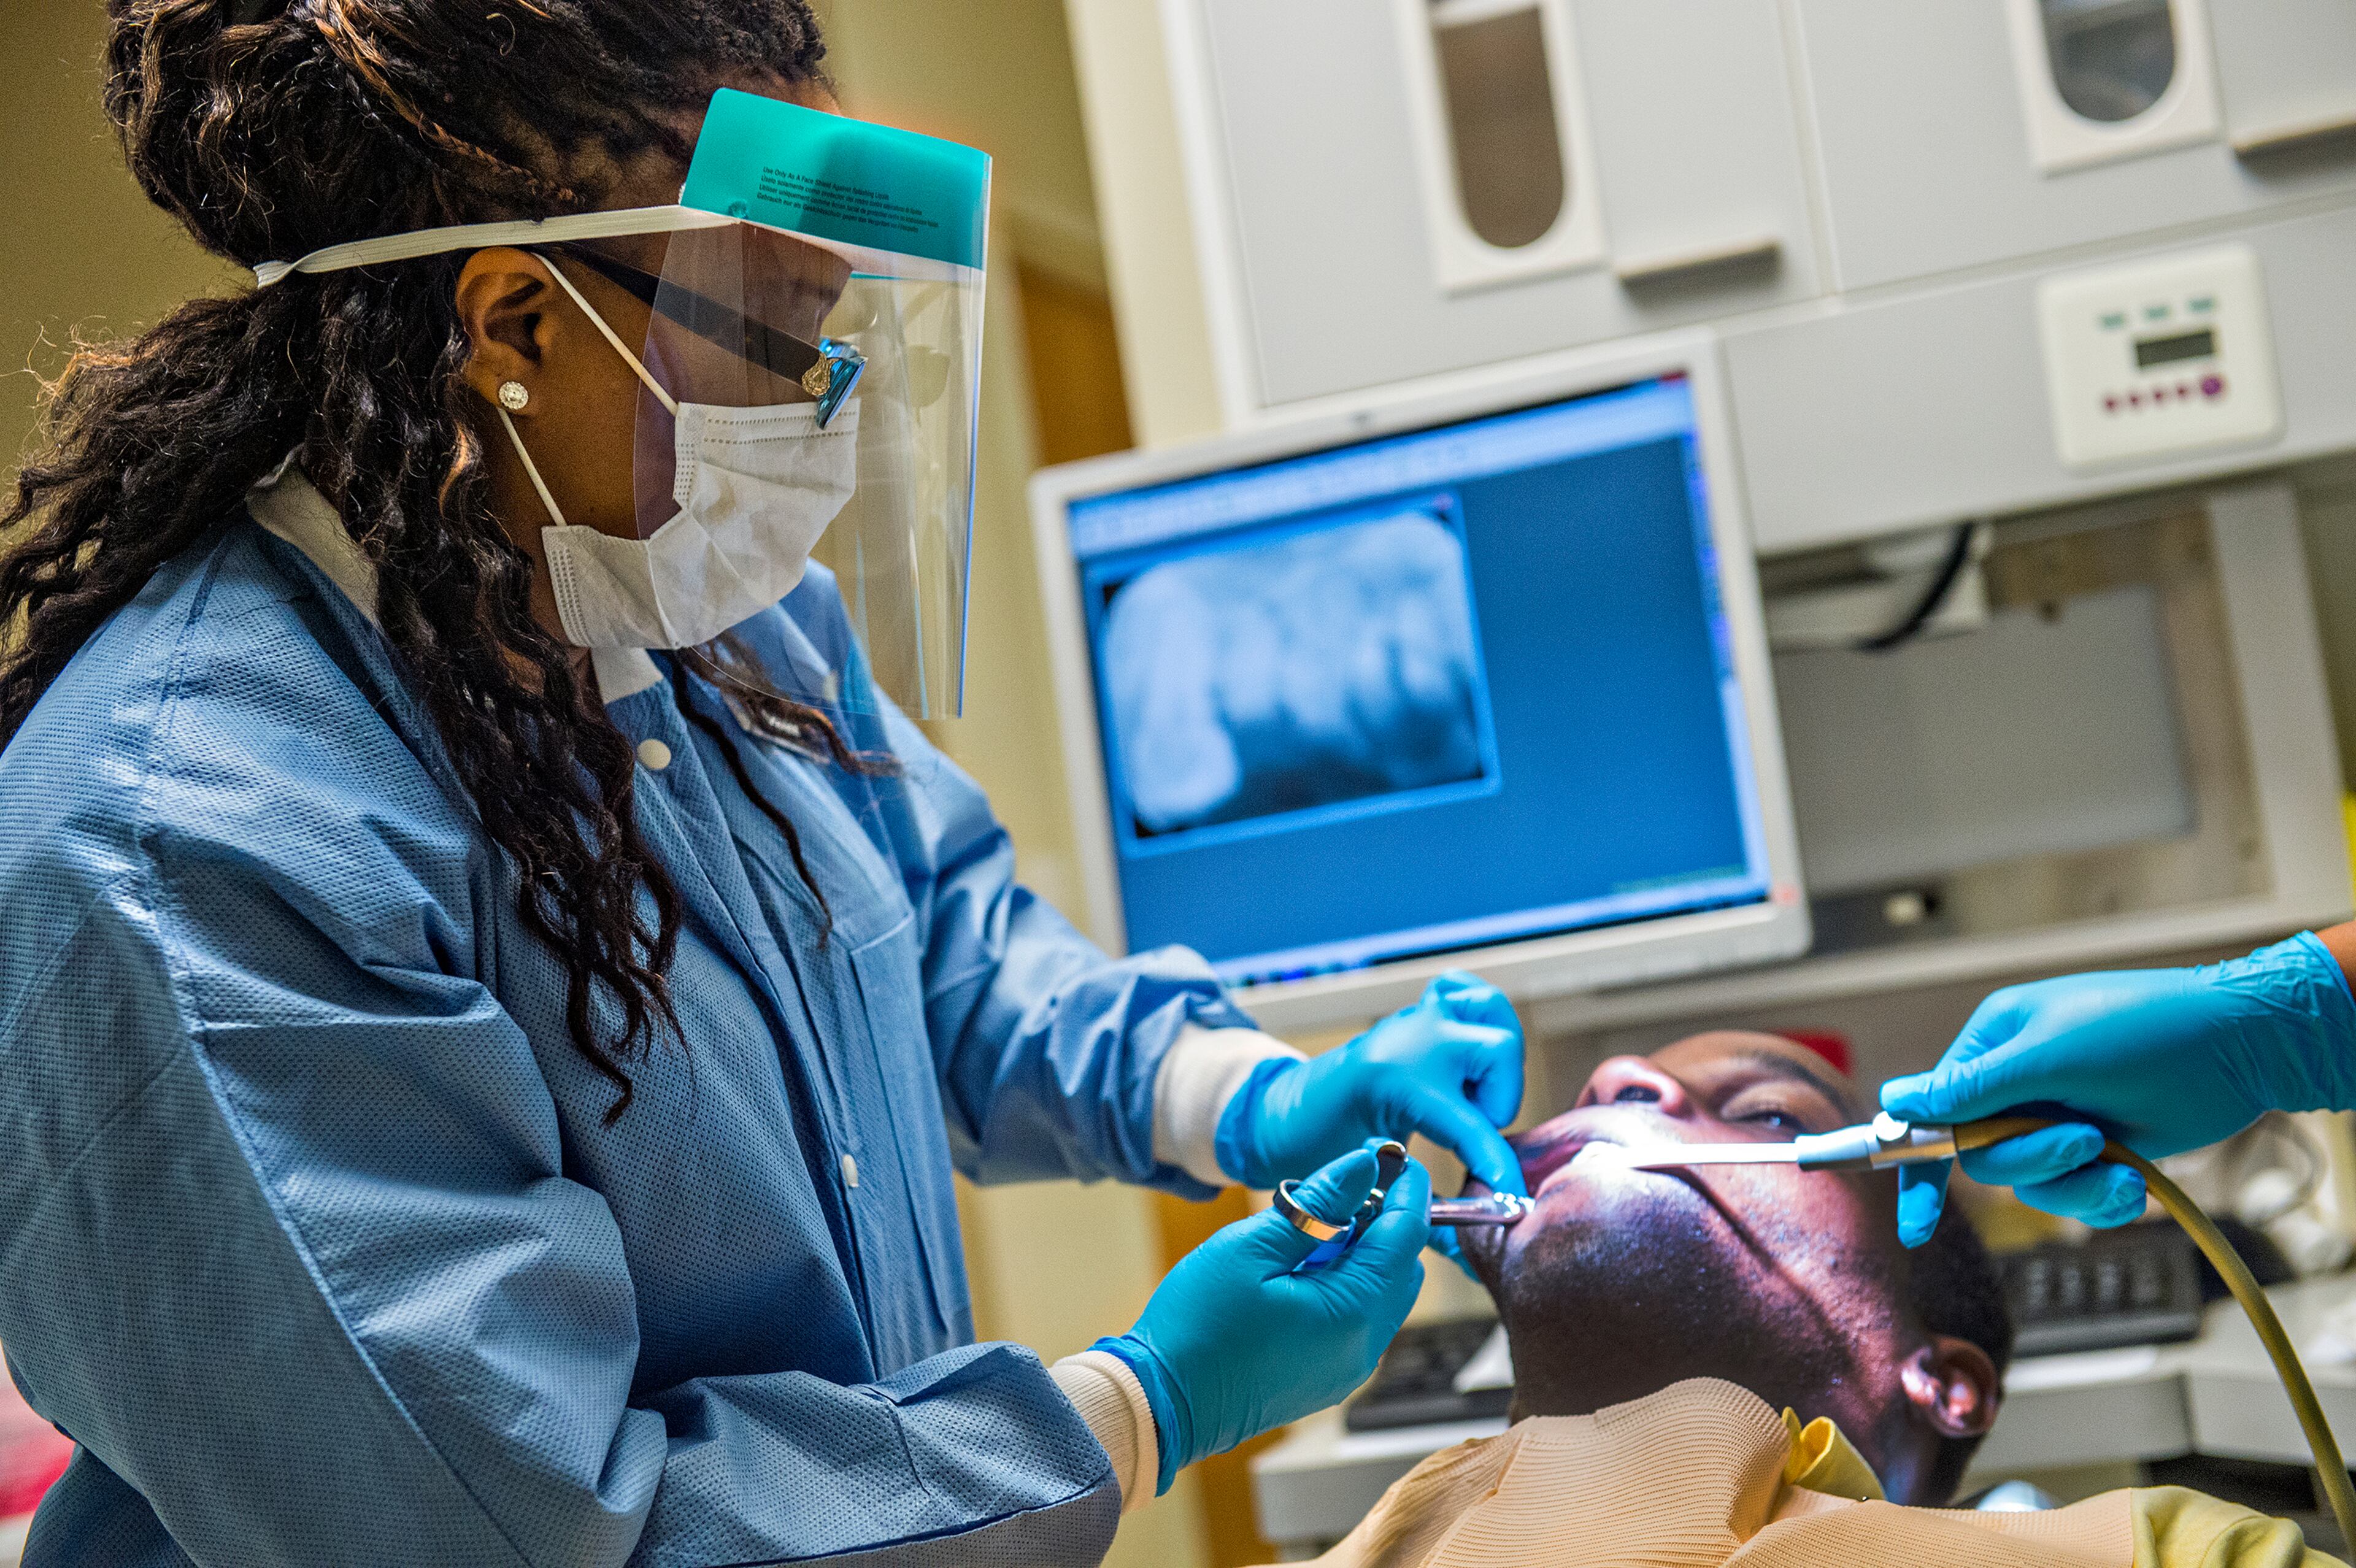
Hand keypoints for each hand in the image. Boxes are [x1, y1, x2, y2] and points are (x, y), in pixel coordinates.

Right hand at [1096, 1144, 1429, 1491]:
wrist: (1162, 1403)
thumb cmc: (1197, 1324)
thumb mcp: (1251, 1248)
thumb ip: (1317, 1204)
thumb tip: (1363, 1167)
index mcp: (1353, 1312)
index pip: (1405, 1236)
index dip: (1406, 1189)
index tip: (1392, 1155)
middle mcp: (1364, 1347)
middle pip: (1403, 1266)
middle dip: (1385, 1220)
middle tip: (1345, 1186)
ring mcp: (1348, 1368)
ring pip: (1384, 1293)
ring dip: (1365, 1253)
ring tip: (1313, 1228)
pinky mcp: (1329, 1378)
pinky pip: (1361, 1320)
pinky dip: (1348, 1284)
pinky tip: (1303, 1268)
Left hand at [1218, 972, 1525, 1198]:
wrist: (1284, 1112)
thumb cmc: (1321, 1151)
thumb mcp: (1369, 1184)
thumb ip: (1418, 1211)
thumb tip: (1466, 1253)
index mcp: (1396, 1081)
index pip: (1470, 1125)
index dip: (1498, 1165)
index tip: (1513, 1198)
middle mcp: (1413, 1038)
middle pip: (1498, 1047)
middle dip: (1499, 1098)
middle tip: (1473, 1130)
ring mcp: (1418, 1017)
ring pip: (1491, 1011)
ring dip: (1496, 1059)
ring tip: (1473, 1094)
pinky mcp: (1419, 1010)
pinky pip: (1463, 991)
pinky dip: (1477, 1016)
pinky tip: (1465, 1056)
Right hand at [1879, 934, 2355, 1245]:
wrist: (2243, 1048)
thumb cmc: (2144, 1031)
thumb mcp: (2050, 1055)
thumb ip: (1972, 1088)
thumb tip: (1893, 1100)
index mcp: (1995, 1044)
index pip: (1933, 1107)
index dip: (1915, 1159)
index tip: (1914, 1224)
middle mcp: (2018, 1084)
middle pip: (1981, 1154)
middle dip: (2032, 1158)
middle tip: (2082, 1142)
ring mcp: (2058, 1119)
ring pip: (2031, 1183)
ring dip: (2075, 1182)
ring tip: (2118, 1160)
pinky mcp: (2099, 1151)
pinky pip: (2074, 1195)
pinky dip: (2103, 1196)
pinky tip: (2134, 1181)